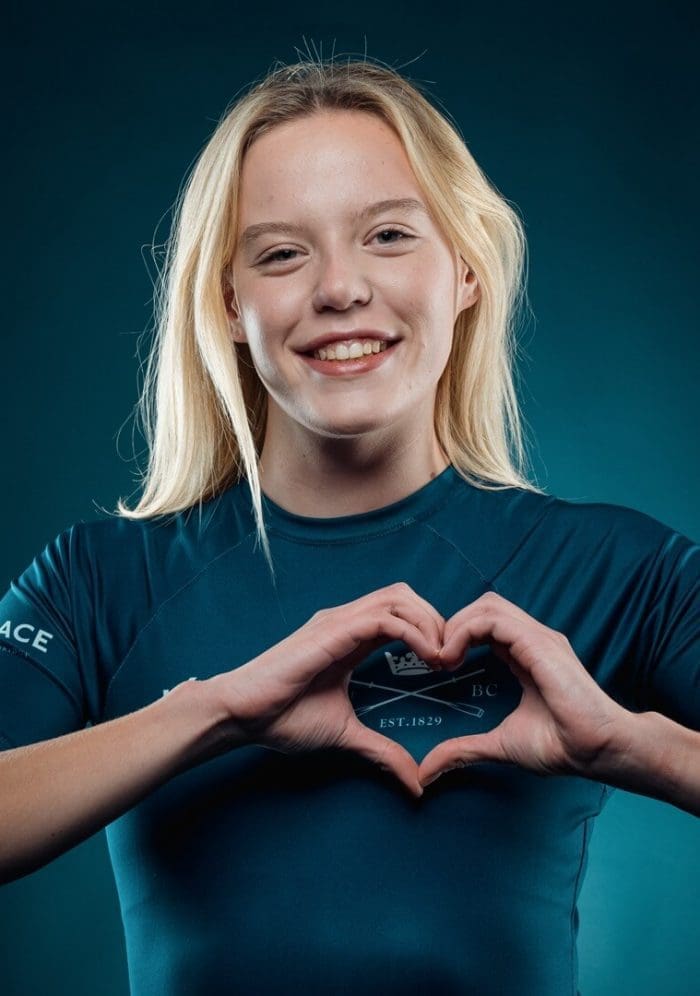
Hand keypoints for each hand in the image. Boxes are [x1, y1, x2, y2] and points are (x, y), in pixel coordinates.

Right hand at [208, 582, 444, 797]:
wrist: (241, 714)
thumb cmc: (281, 718)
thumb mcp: (344, 734)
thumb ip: (381, 750)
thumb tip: (416, 782)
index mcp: (350, 638)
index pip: (401, 612)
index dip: (430, 629)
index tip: (446, 665)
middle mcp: (346, 620)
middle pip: (405, 594)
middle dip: (436, 618)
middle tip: (450, 657)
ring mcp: (339, 621)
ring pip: (399, 597)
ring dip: (429, 622)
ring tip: (441, 658)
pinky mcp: (332, 630)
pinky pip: (384, 618)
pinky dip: (413, 632)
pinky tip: (425, 657)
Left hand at [418, 591, 629, 787]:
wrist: (597, 750)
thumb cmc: (562, 746)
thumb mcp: (500, 744)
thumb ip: (464, 749)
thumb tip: (427, 770)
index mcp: (526, 655)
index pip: (485, 624)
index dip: (456, 635)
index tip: (437, 665)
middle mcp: (532, 639)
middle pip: (484, 606)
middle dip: (452, 624)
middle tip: (434, 659)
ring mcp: (537, 638)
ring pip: (487, 606)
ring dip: (455, 626)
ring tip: (441, 658)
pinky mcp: (538, 643)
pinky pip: (493, 620)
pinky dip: (466, 631)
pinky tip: (453, 657)